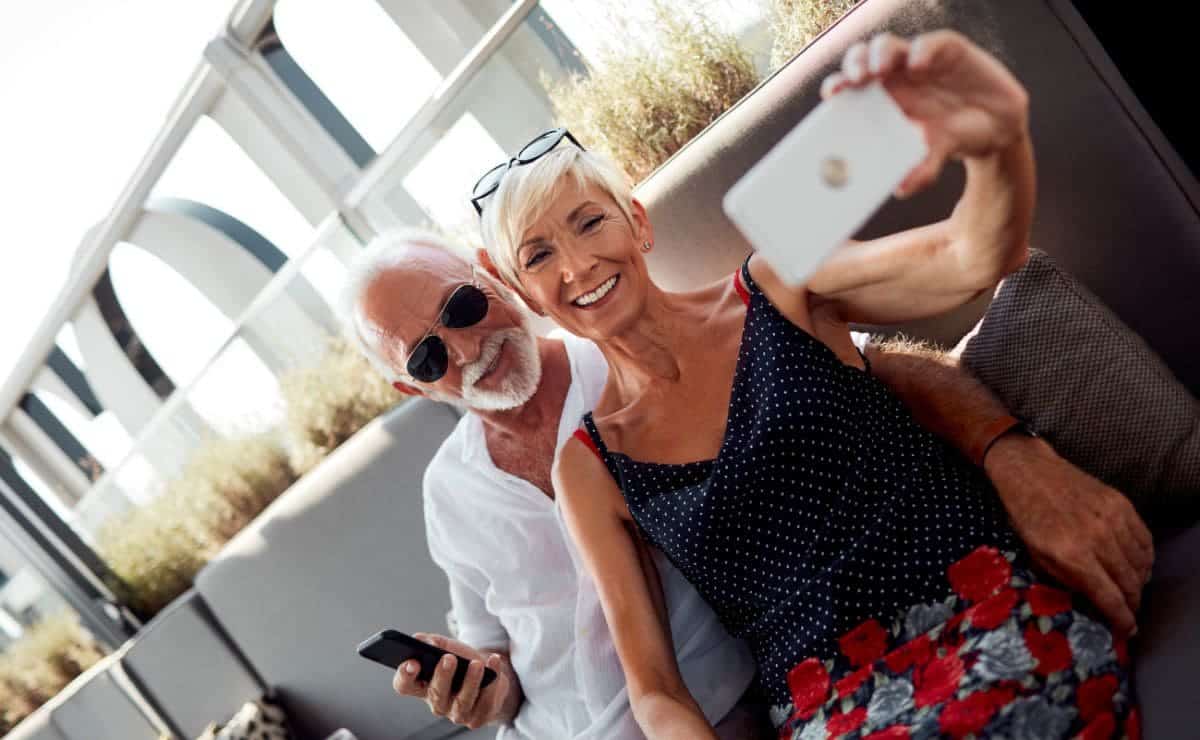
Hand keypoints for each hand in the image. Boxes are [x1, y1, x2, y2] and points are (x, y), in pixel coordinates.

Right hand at [391, 633, 518, 728]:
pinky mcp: (477, 717)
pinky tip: (494, 662)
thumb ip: (434, 642)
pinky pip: (486, 702)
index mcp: (422, 685)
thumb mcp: (448, 648)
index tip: (412, 662)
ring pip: (462, 702)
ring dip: (470, 682)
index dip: (405, 675)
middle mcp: (436, 703)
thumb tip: (422, 639)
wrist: (488, 677)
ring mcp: (456, 713)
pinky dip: (493, 682)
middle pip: (435, 694)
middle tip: (449, 658)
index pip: (404, 685)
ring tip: (476, 664)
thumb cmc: (462, 661)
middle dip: (443, 676)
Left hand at [821, 30, 1029, 196]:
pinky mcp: (948, 51)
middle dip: (854, 64)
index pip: (848, 86)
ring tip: (879, 70)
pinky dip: (923, 50)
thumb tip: (902, 188)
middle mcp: (895, 77)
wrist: (995, 128)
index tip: (832, 95)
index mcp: (880, 101)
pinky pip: (932, 42)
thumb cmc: (950, 139)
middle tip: (855, 80)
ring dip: (879, 54)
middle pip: (862, 58)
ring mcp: (919, 62)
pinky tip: (919, 65)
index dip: (836, 86)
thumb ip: (919, 172)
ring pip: (888, 45)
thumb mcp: (933, 158)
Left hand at [984, 435, 1153, 636]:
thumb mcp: (1036, 555)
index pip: (1110, 598)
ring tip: (1130, 589)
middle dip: (1132, 604)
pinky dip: (1145, 558)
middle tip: (1128, 612)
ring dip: (1139, 582)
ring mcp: (1113, 519)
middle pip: (1130, 584)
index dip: (1122, 620)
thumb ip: (1067, 579)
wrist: (1029, 472)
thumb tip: (1095, 602)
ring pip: (1142, 564)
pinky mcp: (1122, 504)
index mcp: (1072, 555)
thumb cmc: (1026, 516)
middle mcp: (1098, 539)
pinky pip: (1145, 540)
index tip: (1126, 631)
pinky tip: (1135, 564)